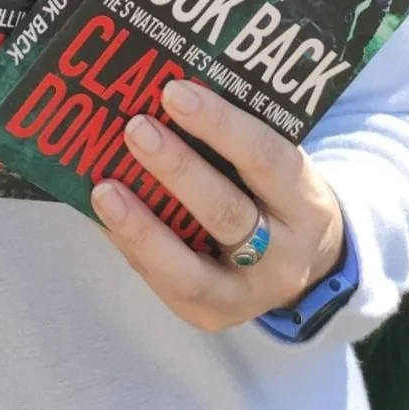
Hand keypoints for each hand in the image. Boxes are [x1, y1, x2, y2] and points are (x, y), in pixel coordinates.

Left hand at [90, 79, 344, 332]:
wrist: (305, 262)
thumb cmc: (274, 192)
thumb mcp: (277, 164)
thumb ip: (234, 137)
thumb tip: (161, 91)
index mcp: (306, 202)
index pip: (267, 158)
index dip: (220, 125)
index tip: (174, 92)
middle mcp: (285, 256)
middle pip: (226, 214)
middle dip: (177, 169)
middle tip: (134, 128)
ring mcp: (247, 296)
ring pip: (190, 270)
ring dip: (141, 226)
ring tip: (103, 188)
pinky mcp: (211, 318)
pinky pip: (164, 283)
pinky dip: (131, 246)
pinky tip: (102, 214)